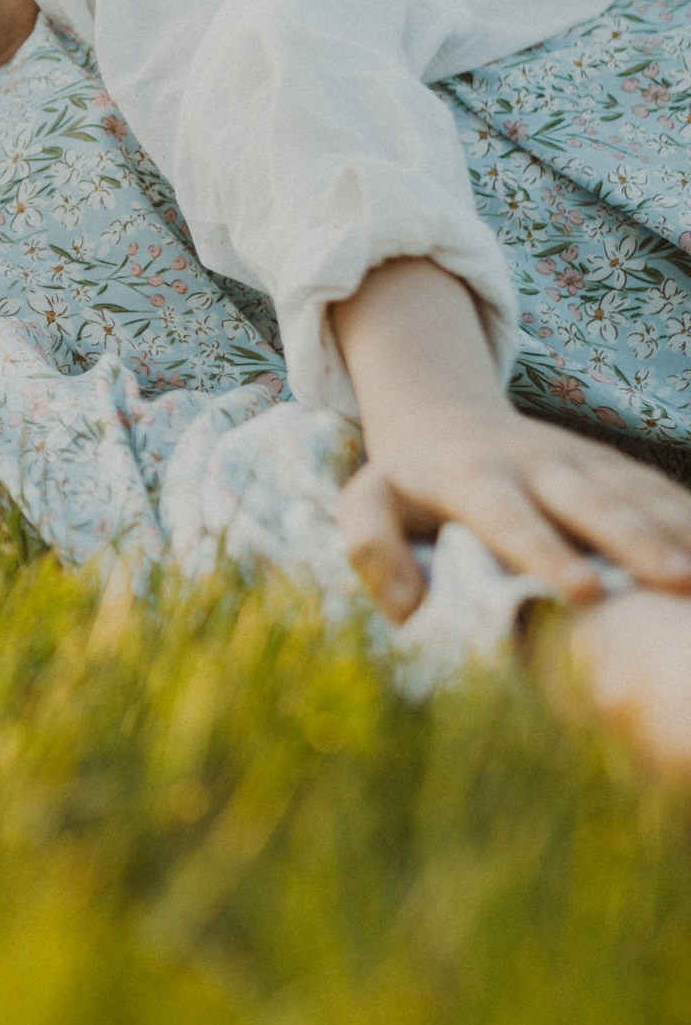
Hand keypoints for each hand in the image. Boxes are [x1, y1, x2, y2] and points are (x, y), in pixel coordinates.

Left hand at [338, 401, 690, 621]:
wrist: (444, 413)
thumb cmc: (404, 481)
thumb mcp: (367, 502)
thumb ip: (372, 547)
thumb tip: (409, 611)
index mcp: (471, 476)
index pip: (511, 517)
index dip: (546, 552)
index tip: (584, 591)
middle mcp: (534, 462)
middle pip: (589, 500)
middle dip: (634, 540)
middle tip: (674, 582)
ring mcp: (578, 458)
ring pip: (634, 492)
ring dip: (675, 530)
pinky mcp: (608, 463)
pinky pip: (655, 489)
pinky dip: (687, 517)